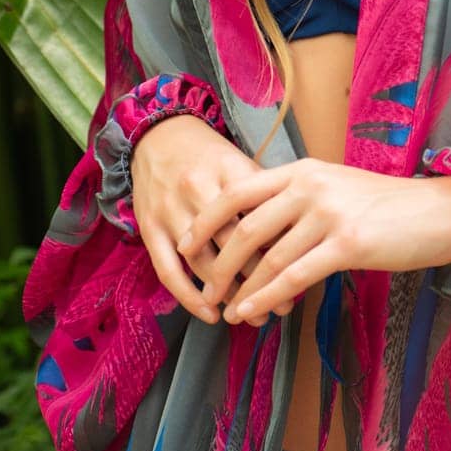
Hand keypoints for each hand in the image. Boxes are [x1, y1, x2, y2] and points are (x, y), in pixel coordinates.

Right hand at [131, 116, 296, 328]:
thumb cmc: (210, 157)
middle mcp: (198, 189)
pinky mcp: (149, 227)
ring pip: (202, 261)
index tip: (300, 274)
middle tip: (281, 307)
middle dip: (258, 279)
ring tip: (251, 314)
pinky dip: (187, 296)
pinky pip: (167, 269)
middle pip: (233, 243)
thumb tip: (300, 235)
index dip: (281, 248)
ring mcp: (170, 210)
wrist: (159, 136)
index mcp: (229, 171)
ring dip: (228, 293)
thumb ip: (265, 196)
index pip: (260, 217)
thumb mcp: (240, 163)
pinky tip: (208, 314)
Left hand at [177, 159, 450, 323]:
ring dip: (243, 289)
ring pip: (268, 257)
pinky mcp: (347, 243)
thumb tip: (259, 230)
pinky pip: (295, 275)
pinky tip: (253, 312)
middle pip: (246, 227)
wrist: (436, 211)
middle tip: (205, 288)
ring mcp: (328, 213)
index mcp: (302, 170)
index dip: (207, 219)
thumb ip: (298, 200)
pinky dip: (268, 296)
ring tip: (228, 310)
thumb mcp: (336, 188)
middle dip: (219, 263)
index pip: (238, 191)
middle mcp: (309, 186)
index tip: (185, 242)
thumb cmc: (386, 206)